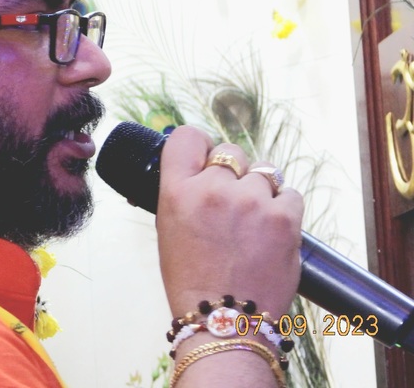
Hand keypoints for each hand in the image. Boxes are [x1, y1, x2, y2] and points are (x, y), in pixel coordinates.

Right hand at [156, 125, 303, 319]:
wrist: (224, 320)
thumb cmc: (192, 279)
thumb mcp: (169, 227)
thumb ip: (182, 191)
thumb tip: (199, 167)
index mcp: (177, 192)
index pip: (187, 137)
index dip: (199, 145)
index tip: (204, 158)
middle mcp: (213, 190)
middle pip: (230, 151)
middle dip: (232, 171)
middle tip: (230, 201)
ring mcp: (251, 201)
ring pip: (263, 171)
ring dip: (259, 189)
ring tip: (252, 221)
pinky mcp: (284, 217)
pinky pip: (289, 193)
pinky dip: (282, 207)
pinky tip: (270, 229)